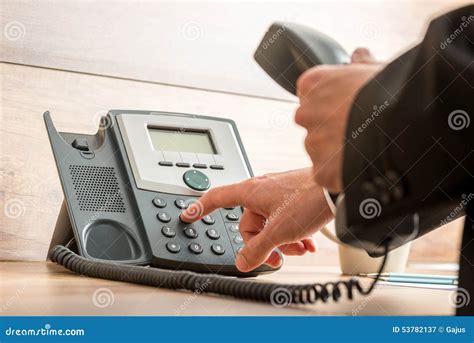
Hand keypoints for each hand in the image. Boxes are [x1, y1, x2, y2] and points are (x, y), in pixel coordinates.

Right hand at [181, 168, 332, 271]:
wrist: (339, 186)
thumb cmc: (309, 199)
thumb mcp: (279, 231)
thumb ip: (257, 249)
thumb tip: (243, 262)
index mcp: (250, 192)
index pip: (217, 198)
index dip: (200, 208)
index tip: (188, 215)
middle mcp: (262, 190)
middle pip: (248, 223)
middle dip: (262, 244)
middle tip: (276, 258)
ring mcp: (278, 192)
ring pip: (269, 223)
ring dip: (281, 241)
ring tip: (298, 248)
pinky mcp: (293, 196)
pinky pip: (284, 218)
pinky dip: (292, 233)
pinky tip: (306, 242)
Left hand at [295, 48, 382, 191]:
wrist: (405, 124)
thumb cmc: (394, 91)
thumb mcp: (377, 69)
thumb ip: (361, 64)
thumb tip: (359, 55)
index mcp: (313, 83)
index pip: (310, 93)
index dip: (331, 101)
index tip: (348, 107)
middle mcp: (306, 112)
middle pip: (313, 122)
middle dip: (330, 127)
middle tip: (358, 130)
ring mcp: (312, 143)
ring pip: (319, 149)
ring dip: (335, 151)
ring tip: (366, 149)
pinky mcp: (321, 170)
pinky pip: (327, 174)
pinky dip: (340, 174)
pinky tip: (363, 166)